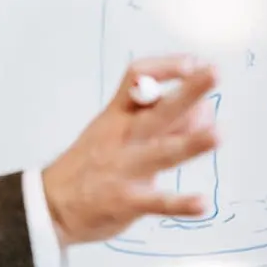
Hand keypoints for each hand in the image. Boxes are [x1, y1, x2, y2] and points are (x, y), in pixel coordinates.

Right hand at [41, 55, 219, 246]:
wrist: (50, 204)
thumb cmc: (89, 164)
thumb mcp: (113, 131)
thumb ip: (157, 121)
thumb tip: (205, 111)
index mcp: (116, 115)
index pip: (137, 78)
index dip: (165, 67)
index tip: (191, 63)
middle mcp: (122, 137)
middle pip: (159, 110)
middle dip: (188, 92)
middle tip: (213, 74)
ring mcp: (124, 169)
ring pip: (162, 152)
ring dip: (190, 143)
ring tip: (217, 135)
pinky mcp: (126, 201)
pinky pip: (158, 202)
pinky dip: (180, 203)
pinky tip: (201, 203)